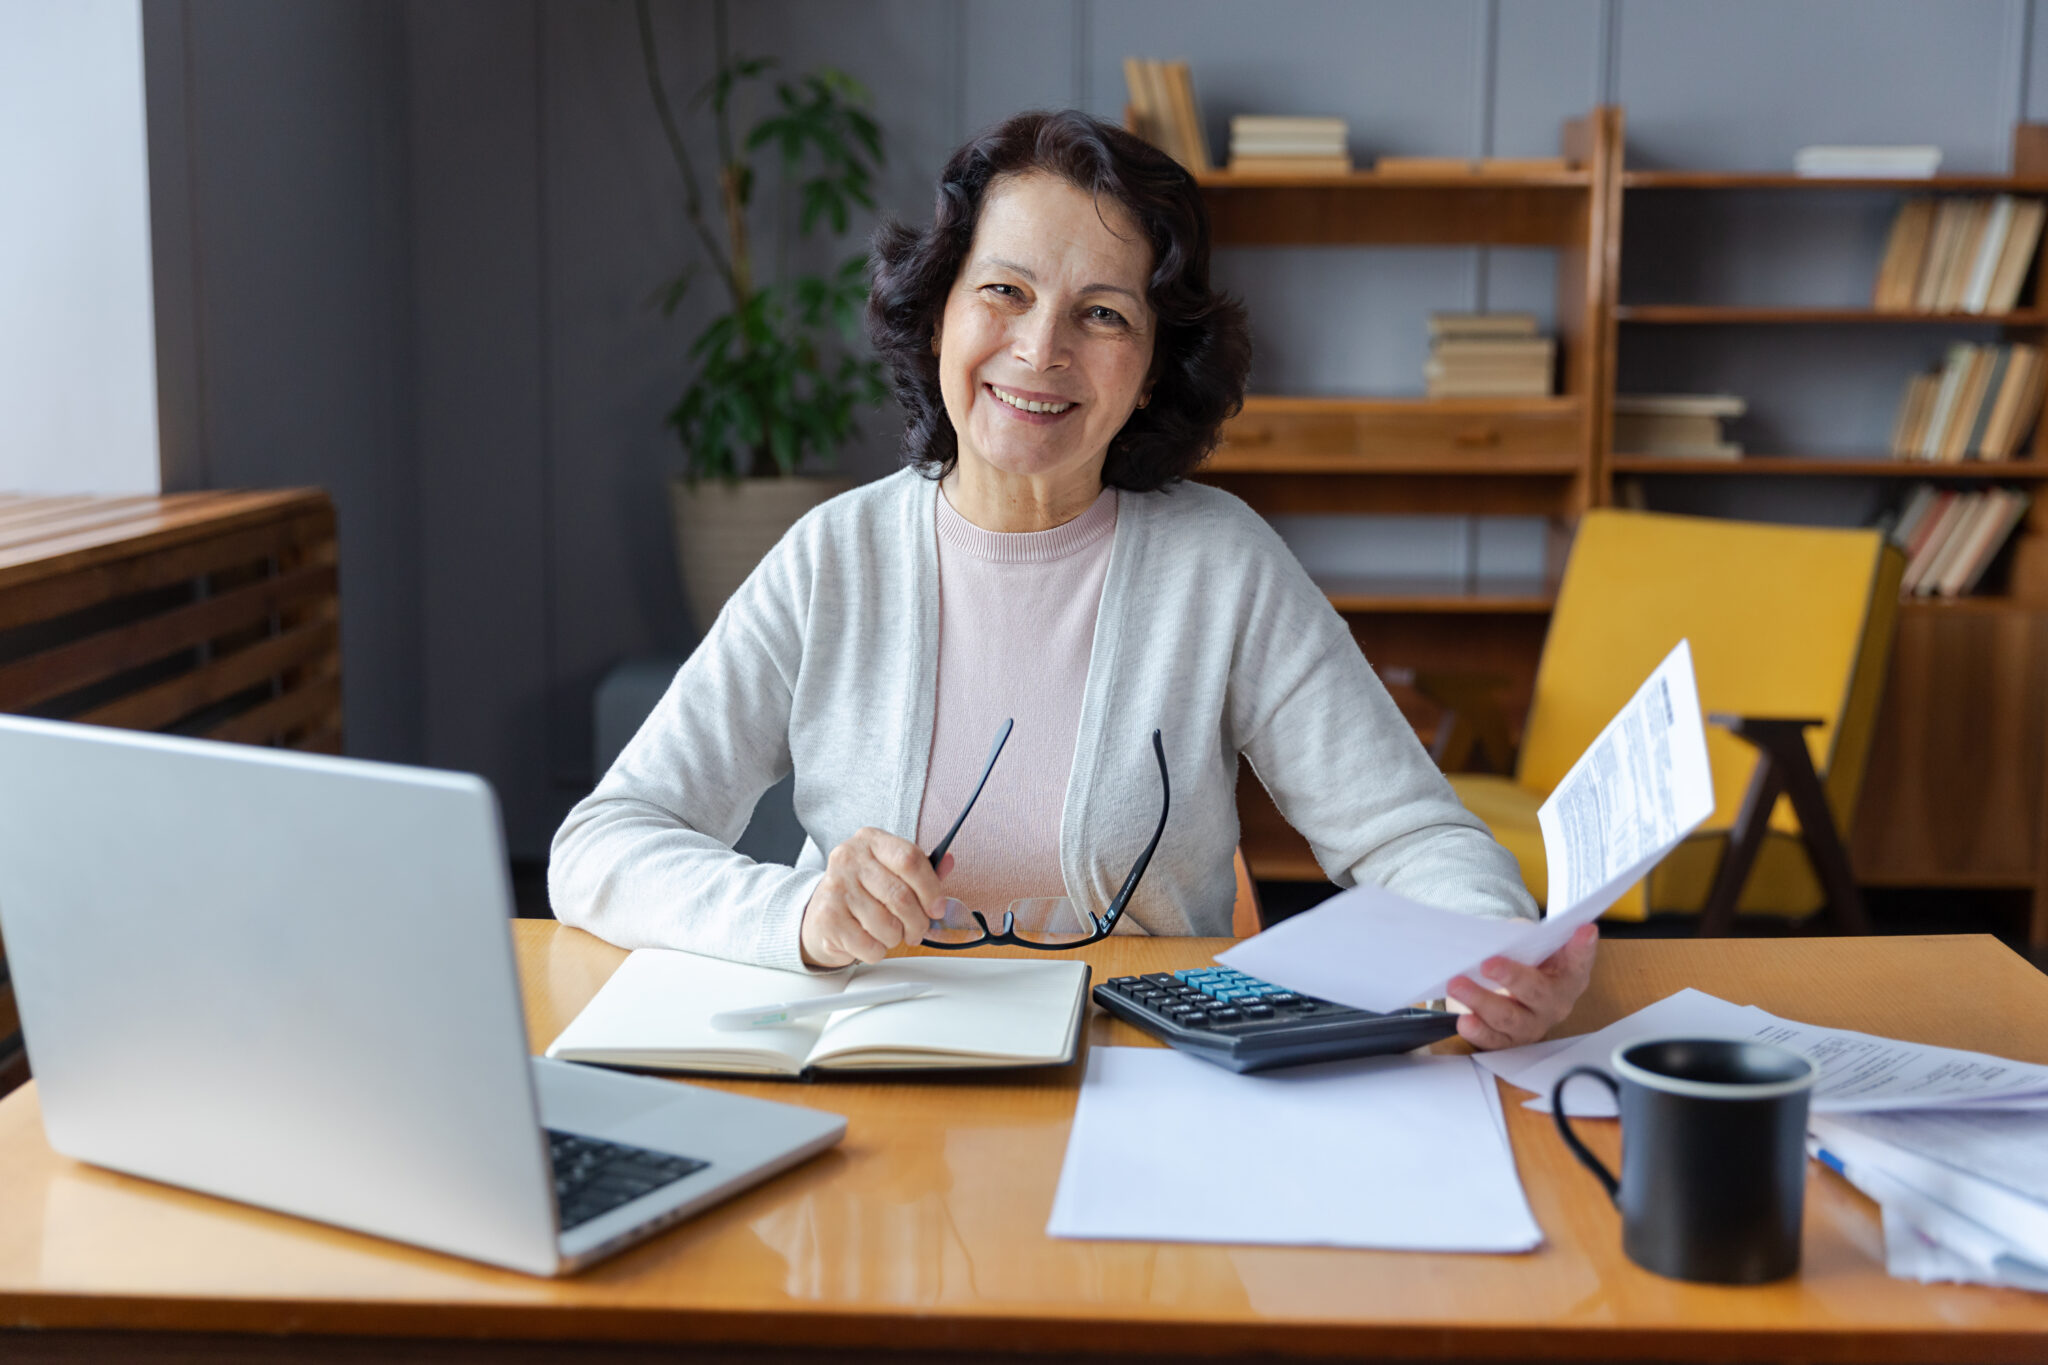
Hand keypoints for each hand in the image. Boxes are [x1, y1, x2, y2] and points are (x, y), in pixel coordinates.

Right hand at [799, 827, 951, 967]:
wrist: (822, 914)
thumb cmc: (864, 891)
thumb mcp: (893, 872)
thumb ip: (923, 869)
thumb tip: (947, 862)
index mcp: (871, 840)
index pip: (910, 859)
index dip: (931, 888)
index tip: (937, 908)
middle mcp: (849, 858)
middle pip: (901, 896)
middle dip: (917, 922)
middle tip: (918, 930)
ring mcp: (835, 887)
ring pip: (887, 925)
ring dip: (896, 938)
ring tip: (890, 933)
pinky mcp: (827, 917)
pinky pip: (870, 945)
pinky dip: (878, 950)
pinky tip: (870, 940)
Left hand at [1444, 923, 1597, 1049]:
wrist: (1510, 992)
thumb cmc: (1525, 963)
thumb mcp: (1529, 944)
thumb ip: (1523, 937)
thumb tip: (1501, 935)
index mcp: (1568, 974)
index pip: (1579, 959)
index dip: (1583, 947)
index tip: (1585, 929)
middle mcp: (1555, 1003)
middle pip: (1537, 991)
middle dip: (1511, 976)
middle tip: (1487, 964)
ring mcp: (1533, 1025)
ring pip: (1509, 1017)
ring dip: (1481, 1000)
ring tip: (1457, 986)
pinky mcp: (1510, 1041)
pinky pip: (1493, 1040)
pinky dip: (1477, 1031)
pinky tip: (1465, 1020)